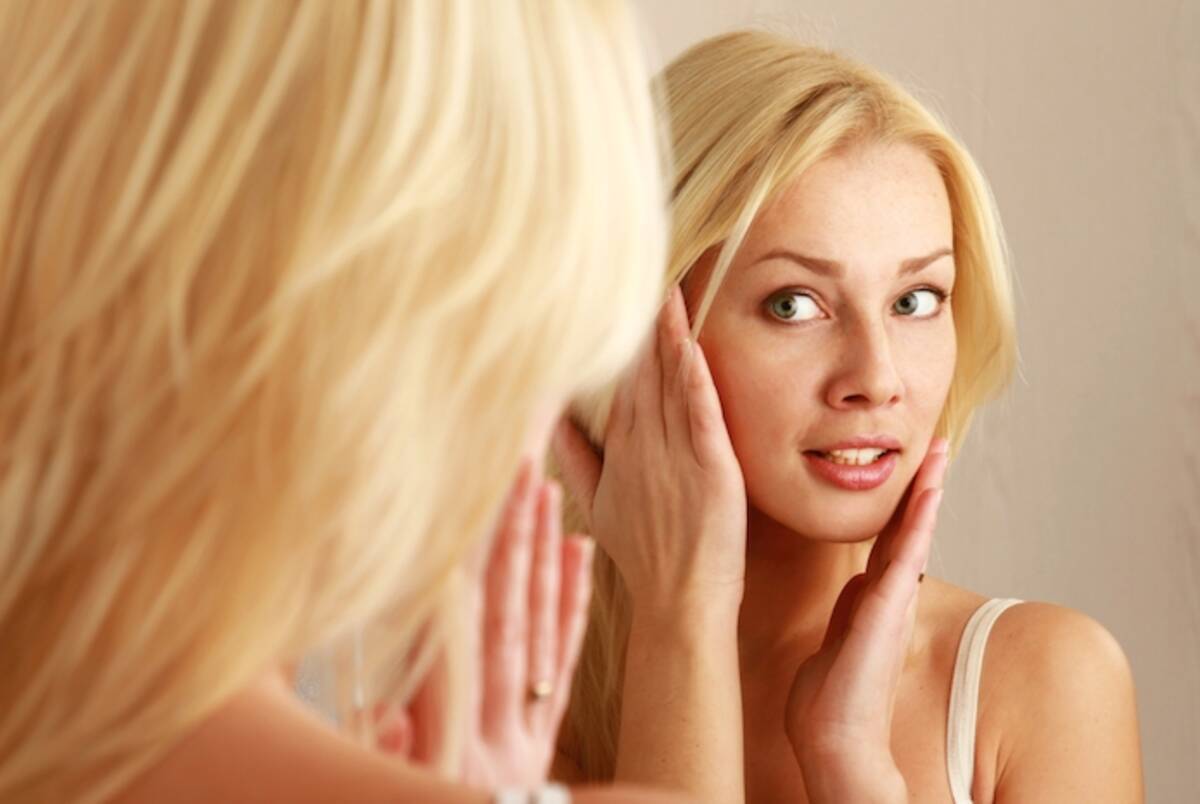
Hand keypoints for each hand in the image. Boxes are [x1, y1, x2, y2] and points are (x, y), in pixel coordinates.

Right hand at [376, 458, 594, 787]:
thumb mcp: (416, 796)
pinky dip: (571, 609)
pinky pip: (563, 666)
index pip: (475, 635)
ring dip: (541, 560)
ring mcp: (525, 731)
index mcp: (470, 739)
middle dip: (512, 543)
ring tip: (550, 494)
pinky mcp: (540, 744)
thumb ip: (401, 758)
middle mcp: (503, 725)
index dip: (479, 567)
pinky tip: (579, 554)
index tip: (486, 504)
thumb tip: (382, 710)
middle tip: (524, 468)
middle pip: (510, 617)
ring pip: (539, 630)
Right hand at [552, 285, 745, 619]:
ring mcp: (674, 458)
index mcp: (622, 450)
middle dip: (644, 323)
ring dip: (669, 338)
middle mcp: (644, 447)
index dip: (626, 339)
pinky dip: (695, 380)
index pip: (624, 382)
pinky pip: (700, 416)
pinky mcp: (710, 471)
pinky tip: (691, 347)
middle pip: (643, 374)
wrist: (678, 603)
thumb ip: (578, 459)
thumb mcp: (599, 506)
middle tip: (646, 270)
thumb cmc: (644, 555)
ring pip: (670, 386)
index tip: (627, 296)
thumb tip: (554, 419)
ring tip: (670, 291)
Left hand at [784, 437, 950, 802]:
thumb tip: (858, 578)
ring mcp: (894, 600)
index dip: (905, 502)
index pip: (893, 537)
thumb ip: (852, 605)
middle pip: (912, 527)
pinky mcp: (889, 608)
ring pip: (916, 534)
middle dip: (926, 484)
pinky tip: (930, 493)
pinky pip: (908, 555)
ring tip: (940, 453)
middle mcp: (892, 594)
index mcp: (876, 598)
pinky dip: (921, 522)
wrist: (832, 735)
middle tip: (939, 444)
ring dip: (928, 492)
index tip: (916, 467)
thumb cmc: (831, 695)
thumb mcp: (839, 634)